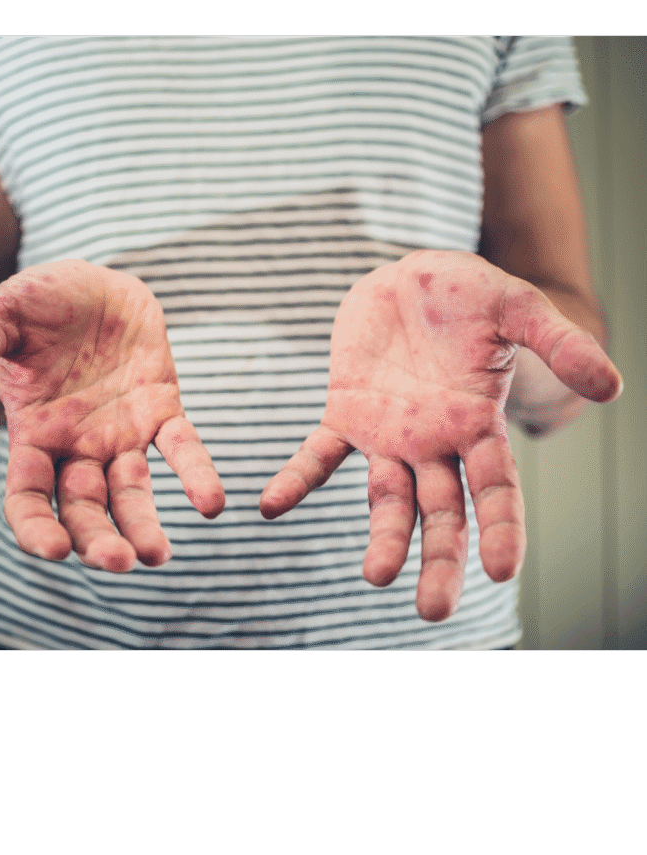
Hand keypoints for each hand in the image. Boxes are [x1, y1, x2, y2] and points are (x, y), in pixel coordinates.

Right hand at [0, 260, 224, 570]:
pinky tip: (211, 503)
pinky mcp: (160, 408)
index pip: (27, 498)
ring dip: (143, 526)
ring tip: (157, 556)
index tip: (54, 550)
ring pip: (131, 492)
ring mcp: (120, 432)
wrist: (89, 279)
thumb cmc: (35, 301)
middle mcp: (76, 445)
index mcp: (32, 434)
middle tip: (119, 562)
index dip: (35, 528)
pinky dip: (196, 475)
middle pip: (84, 508)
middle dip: (97, 541)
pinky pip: (182, 448)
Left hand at [260, 250, 622, 621]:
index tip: (500, 571)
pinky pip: (319, 454)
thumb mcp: (517, 307)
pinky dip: (297, 480)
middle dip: (441, 559)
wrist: (408, 273)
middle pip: (442, 513)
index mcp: (478, 425)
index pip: (495, 489)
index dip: (501, 529)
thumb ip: (559, 343)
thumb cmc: (468, 292)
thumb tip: (612, 388)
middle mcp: (435, 443)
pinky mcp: (345, 412)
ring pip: (387, 499)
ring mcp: (388, 434)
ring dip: (383, 538)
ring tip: (376, 578)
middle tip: (433, 610)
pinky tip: (272, 506)